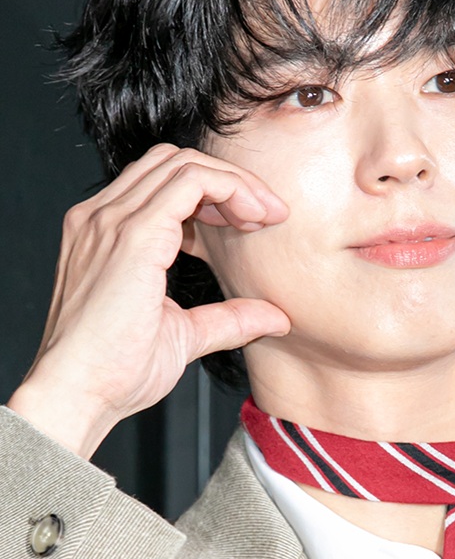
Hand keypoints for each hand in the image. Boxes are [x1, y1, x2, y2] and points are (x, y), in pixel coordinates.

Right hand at [7, 144, 290, 457]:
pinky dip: (229, 189)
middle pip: (175, 162)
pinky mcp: (132, 234)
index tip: (250, 222)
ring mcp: (111, 220)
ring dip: (233, 183)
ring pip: (185, 163)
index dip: (213, 193)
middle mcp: (102, 217)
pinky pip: (191, 182)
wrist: (77, 396)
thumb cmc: (113, 372)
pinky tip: (251, 217)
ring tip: (263, 216)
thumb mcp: (183, 335)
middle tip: (266, 215)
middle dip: (228, 181)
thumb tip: (274, 316)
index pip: (163, 182)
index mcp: (105, 233)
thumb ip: (227, 318)